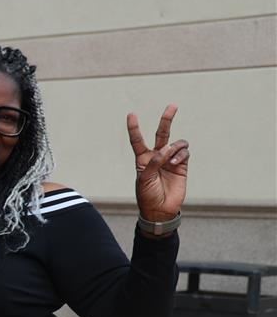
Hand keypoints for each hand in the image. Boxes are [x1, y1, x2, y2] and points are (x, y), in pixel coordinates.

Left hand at [128, 106, 188, 222]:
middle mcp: (157, 157)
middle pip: (161, 134)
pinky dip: (180, 155)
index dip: (134, 128)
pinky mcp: (182, 165)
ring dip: (174, 148)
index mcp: (143, 159)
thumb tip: (165, 149)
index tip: (131, 114)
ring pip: (177, 143)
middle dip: (167, 120)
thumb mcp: (144, 179)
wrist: (160, 210)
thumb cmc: (147, 196)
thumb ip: (153, 163)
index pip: (137, 140)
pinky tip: (175, 163)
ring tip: (170, 160)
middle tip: (173, 106)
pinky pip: (184, 152)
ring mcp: (171, 160)